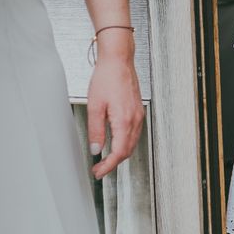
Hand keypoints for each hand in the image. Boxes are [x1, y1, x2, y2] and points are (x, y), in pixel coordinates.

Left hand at [87, 52, 145, 179]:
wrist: (119, 61)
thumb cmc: (107, 78)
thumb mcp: (95, 106)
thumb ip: (95, 130)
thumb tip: (96, 149)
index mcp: (124, 120)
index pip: (119, 152)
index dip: (108, 166)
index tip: (98, 172)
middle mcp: (135, 120)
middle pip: (128, 151)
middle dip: (114, 163)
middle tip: (99, 169)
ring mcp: (138, 115)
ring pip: (132, 143)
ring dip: (120, 154)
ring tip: (105, 158)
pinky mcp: (138, 111)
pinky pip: (134, 133)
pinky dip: (126, 143)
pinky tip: (116, 142)